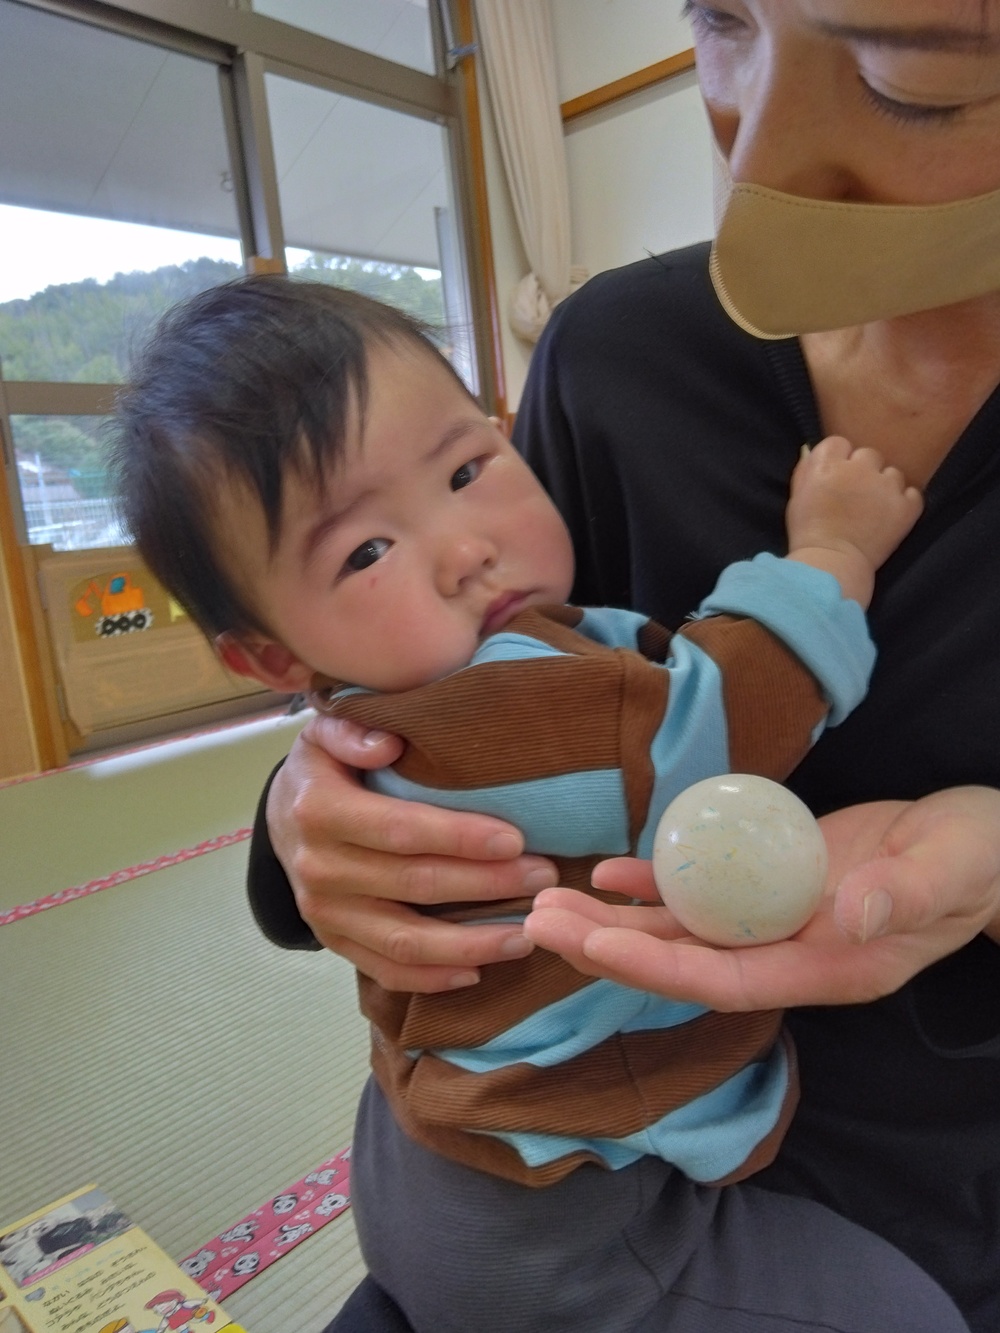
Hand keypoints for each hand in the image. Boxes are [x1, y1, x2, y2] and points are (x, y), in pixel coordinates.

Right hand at [266, 712, 555, 990]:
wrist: (281, 816)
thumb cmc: (324, 768)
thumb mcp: (325, 731)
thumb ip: (353, 731)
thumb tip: (389, 745)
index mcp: (319, 810)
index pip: (400, 829)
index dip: (460, 837)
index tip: (516, 839)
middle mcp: (318, 867)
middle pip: (414, 885)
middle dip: (486, 884)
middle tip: (544, 879)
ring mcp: (324, 913)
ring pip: (405, 941)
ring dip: (471, 943)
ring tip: (526, 936)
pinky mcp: (333, 943)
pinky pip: (385, 970)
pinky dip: (433, 979)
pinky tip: (479, 970)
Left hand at [523, 787, 999, 1009]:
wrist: (980, 845)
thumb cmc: (975, 859)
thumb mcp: (950, 871)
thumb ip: (903, 896)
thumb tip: (850, 912)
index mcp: (828, 967)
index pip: (728, 981)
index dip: (659, 970)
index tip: (596, 946)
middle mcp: (789, 953)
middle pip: (684, 963)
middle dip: (609, 950)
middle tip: (537, 925)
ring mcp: (776, 921)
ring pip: (680, 932)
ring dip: (613, 920)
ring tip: (548, 904)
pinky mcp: (770, 883)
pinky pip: (700, 892)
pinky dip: (652, 884)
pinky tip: (608, 872)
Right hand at [787, 436, 922, 574]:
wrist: (831, 563)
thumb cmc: (807, 533)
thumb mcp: (796, 496)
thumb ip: (807, 470)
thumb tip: (813, 452)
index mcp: (828, 464)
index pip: (839, 443)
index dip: (838, 460)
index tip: (836, 477)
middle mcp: (859, 468)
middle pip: (868, 454)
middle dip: (863, 471)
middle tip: (856, 496)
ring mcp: (886, 486)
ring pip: (892, 474)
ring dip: (885, 487)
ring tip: (874, 510)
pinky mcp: (906, 506)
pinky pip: (912, 494)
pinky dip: (904, 503)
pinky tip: (891, 516)